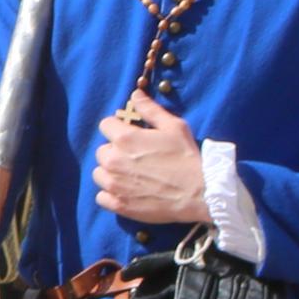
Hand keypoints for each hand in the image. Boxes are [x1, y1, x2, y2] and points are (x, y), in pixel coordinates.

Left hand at [92, 93, 209, 225]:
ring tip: (131, 175)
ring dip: (111, 172)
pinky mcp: (118, 204)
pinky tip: (127, 192)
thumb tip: (135, 94)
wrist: (199, 194)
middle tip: (135, 157)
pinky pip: (101, 196)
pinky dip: (111, 194)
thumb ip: (150, 110)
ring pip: (99, 173)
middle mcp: (113, 160)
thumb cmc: (187, 158)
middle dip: (115, 151)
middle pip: (101, 150)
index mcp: (124, 139)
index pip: (105, 125)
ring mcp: (114, 184)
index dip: (118, 128)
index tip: (131, 135)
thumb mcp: (174, 127)